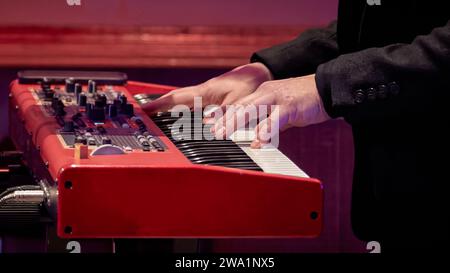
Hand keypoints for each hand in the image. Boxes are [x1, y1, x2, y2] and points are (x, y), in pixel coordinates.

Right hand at [142, 62, 272, 113]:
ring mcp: (206, 94)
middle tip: (144, 115)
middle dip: (158, 107)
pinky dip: (182, 109)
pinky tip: (181, 116)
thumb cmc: (250, 85)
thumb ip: (225, 115)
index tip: (144, 110)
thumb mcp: (239, 102)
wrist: (260, 74)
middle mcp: (202, 92)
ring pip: (182, 101)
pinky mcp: (212, 97)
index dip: (159, 105)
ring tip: (156, 118)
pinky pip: (192, 103)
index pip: (176, 98)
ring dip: (169, 108)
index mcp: (204, 92)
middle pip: (174, 100)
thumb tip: (211, 128)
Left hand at [212, 74, 330, 147]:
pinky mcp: (290, 106)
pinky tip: (257, 141)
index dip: (223, 115)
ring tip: (224, 134)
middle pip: (240, 106)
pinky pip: (274, 119)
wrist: (326, 89)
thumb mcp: (280, 111)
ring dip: (235, 122)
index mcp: (262, 94)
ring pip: (251, 109)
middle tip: (212, 133)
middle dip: (224, 120)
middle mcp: (266, 93)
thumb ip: (268, 122)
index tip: (210, 125)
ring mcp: (277, 98)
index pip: (238, 104)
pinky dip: (265, 131)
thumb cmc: (303, 101)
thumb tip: (258, 137)